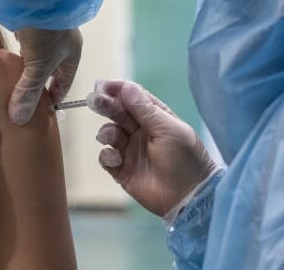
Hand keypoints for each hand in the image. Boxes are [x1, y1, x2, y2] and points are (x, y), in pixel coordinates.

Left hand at [9, 28, 82, 124]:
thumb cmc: (48, 31)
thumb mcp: (38, 66)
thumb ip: (28, 92)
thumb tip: (19, 119)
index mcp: (72, 55)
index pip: (64, 83)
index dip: (53, 97)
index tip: (40, 111)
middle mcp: (61, 42)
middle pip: (49, 69)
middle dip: (37, 83)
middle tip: (22, 99)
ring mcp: (46, 29)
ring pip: (35, 54)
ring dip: (25, 66)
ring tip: (12, 81)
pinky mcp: (29, 19)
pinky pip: (24, 40)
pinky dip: (17, 50)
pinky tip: (7, 57)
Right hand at [89, 80, 216, 216]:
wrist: (189, 198)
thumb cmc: (185, 159)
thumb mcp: (169, 130)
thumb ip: (145, 110)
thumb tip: (126, 86)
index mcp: (155, 117)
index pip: (133, 97)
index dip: (117, 89)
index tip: (103, 86)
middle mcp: (140, 131)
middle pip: (117, 112)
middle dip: (106, 105)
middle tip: (94, 100)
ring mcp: (130, 150)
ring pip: (109, 133)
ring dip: (107, 132)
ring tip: (111, 137)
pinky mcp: (122, 170)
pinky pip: (106, 157)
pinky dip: (107, 155)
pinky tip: (116, 159)